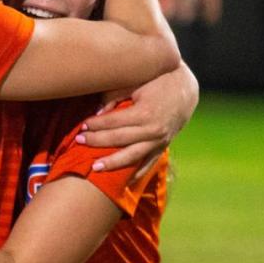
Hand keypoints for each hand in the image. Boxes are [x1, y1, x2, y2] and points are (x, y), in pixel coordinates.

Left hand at [78, 62, 198, 174]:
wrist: (185, 88)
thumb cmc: (156, 81)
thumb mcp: (135, 82)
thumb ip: (115, 97)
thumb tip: (97, 113)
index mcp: (145, 113)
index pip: (113, 122)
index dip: (96, 124)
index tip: (82, 125)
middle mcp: (153, 130)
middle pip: (119, 139)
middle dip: (97, 141)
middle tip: (78, 141)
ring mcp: (159, 141)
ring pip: (132, 156)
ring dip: (112, 163)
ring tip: (94, 167)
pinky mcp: (163, 146)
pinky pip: (148, 163)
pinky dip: (136, 173)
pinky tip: (122, 181)